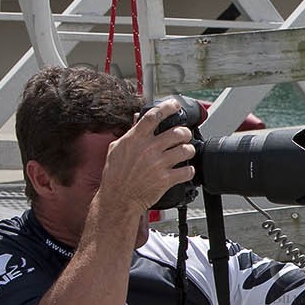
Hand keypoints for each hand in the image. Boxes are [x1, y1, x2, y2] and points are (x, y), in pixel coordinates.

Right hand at [97, 99, 196, 213]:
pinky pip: (187, 170)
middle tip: (184, 136)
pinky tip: (184, 170)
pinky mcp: (165, 179)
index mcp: (135, 139)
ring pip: (186, 150)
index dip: (167, 107)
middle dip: (184, 133)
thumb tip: (137, 118)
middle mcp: (148, 149)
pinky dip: (189, 170)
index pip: (154, 116)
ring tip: (185, 153)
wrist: (118, 198)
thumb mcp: (116, 149)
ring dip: (188, 150)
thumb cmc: (115, 175)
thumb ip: (129, 133)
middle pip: (177, 132)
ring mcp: (158, 164)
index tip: (175, 105)